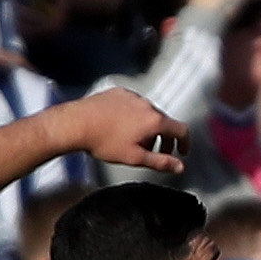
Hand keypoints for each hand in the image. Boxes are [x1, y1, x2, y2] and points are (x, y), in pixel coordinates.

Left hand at [72, 88, 188, 171]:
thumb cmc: (103, 142)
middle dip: (162, 139)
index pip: (181, 130)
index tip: (181, 152)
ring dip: (146, 127)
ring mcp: (133, 96)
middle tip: (155, 152)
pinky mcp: (118, 92)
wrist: (75, 123)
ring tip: (132, 141)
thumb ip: (160, 162)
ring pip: (147, 113)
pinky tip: (118, 126)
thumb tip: (181, 167)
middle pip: (163, 122)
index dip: (185, 143)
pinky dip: (131, 116)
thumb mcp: (134, 158)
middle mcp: (147, 104)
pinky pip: (131, 105)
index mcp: (155, 120)